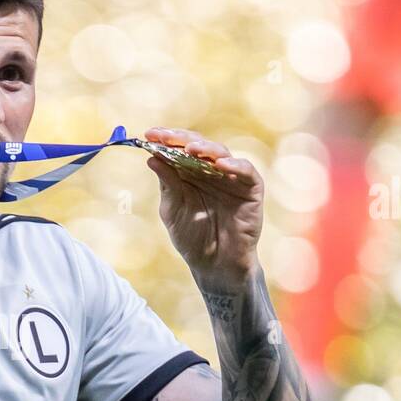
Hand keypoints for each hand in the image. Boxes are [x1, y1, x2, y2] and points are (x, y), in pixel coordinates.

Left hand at [144, 127, 263, 288]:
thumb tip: (152, 158)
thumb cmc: (193, 240)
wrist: (215, 266)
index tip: (148, 134)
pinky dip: (235, 165)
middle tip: (166, 136)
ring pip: (221, 153)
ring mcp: (232, 178)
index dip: (165, 140)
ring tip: (191, 149)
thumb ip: (167, 186)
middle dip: (181, 139)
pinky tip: (220, 164)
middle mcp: (211, 172)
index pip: (178, 150)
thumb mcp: (173, 211)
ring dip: (206, 148)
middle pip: (199, 146)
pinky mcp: (251, 190)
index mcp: (190, 175)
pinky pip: (246, 171)